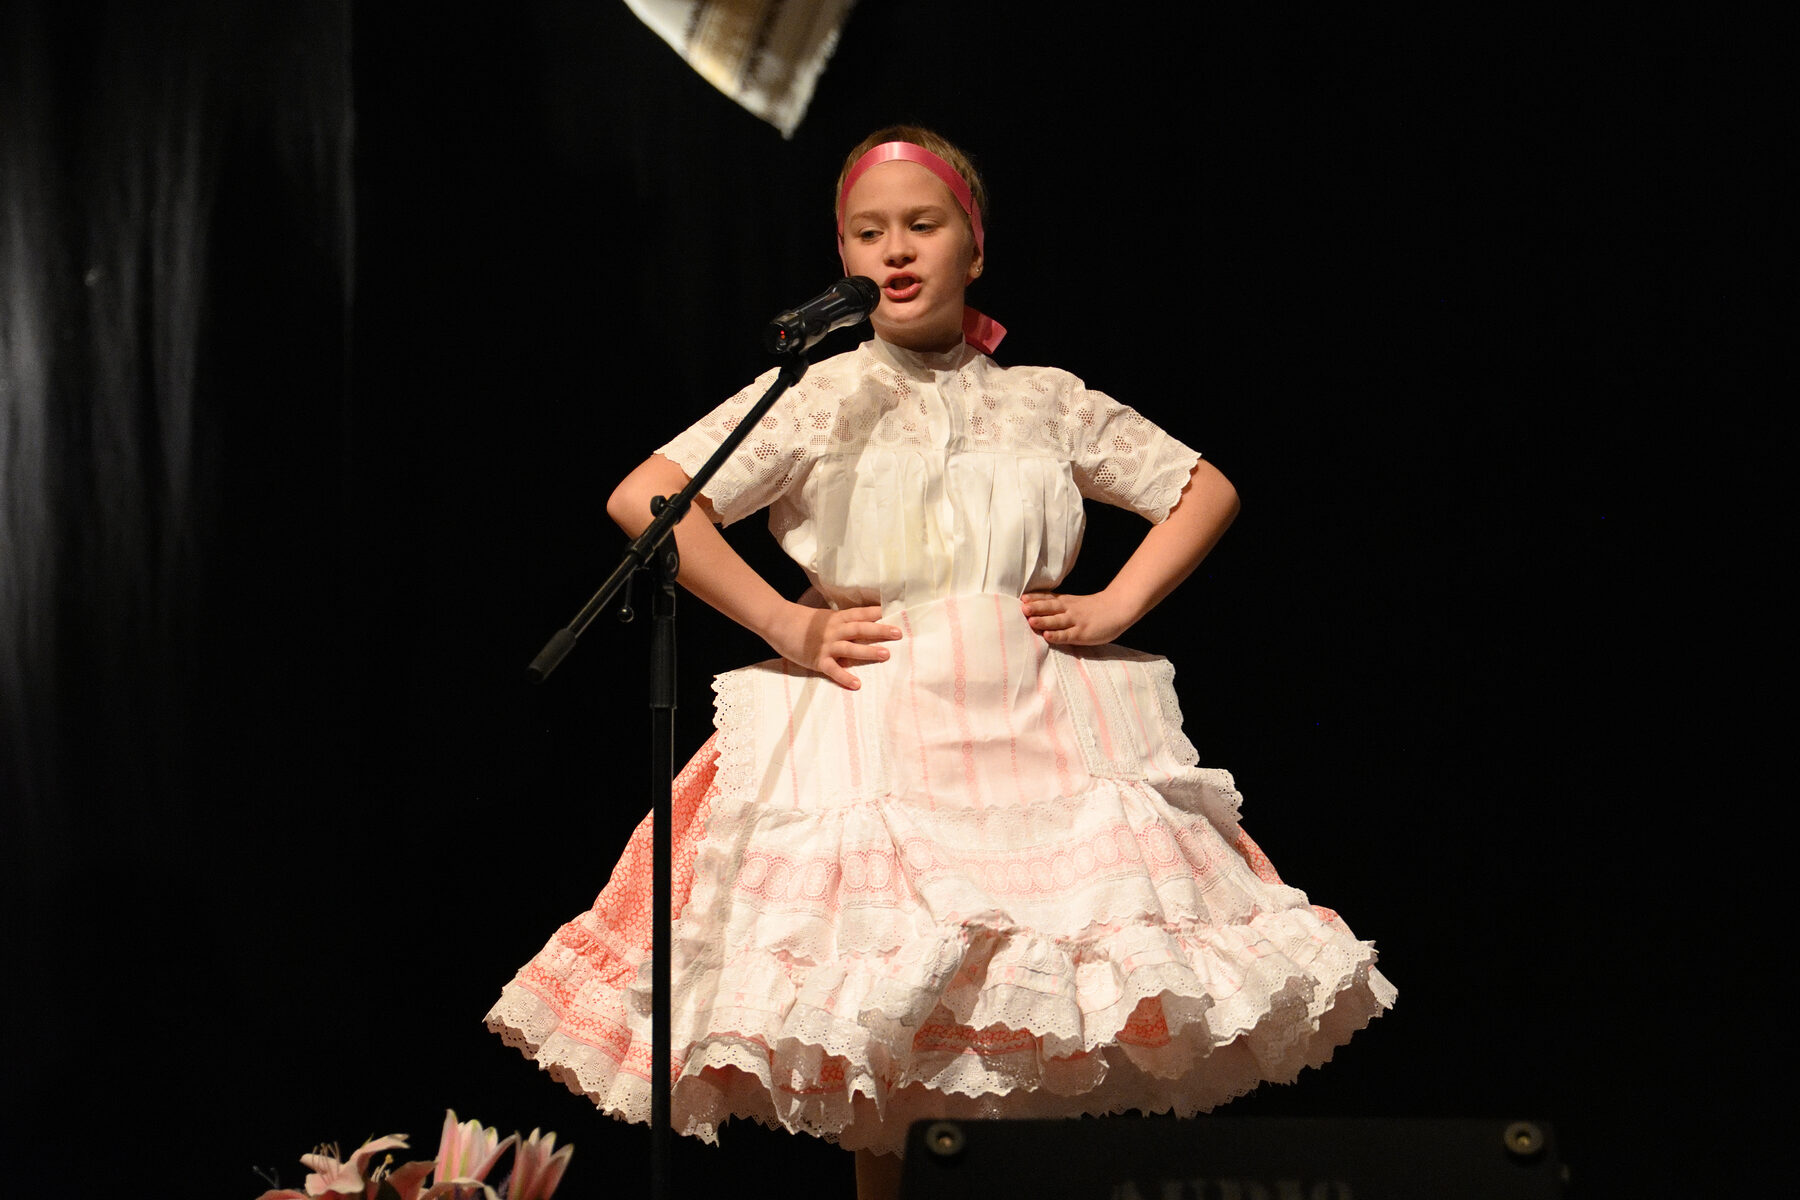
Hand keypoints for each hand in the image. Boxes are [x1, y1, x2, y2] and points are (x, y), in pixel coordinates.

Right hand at [765, 603, 901, 688]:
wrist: (778, 622)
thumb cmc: (802, 621)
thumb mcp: (824, 617)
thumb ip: (841, 622)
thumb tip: (861, 627)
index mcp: (837, 618)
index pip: (860, 614)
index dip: (877, 614)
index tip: (895, 614)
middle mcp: (834, 630)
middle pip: (860, 629)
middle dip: (880, 631)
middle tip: (898, 634)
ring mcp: (826, 645)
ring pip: (850, 648)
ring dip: (868, 652)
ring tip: (885, 655)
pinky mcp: (817, 660)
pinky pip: (833, 670)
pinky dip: (845, 677)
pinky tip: (857, 684)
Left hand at [1021, 591, 1135, 645]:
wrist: (1117, 609)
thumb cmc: (1094, 608)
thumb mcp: (1075, 602)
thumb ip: (1060, 605)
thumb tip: (1038, 609)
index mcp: (1066, 602)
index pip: (1048, 598)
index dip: (1036, 598)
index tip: (1023, 598)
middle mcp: (1069, 610)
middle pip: (1050, 608)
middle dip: (1036, 608)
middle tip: (1023, 608)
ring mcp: (1076, 622)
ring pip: (1057, 621)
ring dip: (1043, 621)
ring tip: (1031, 621)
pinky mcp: (1082, 634)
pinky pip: (1067, 635)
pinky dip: (1057, 636)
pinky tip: (1047, 636)